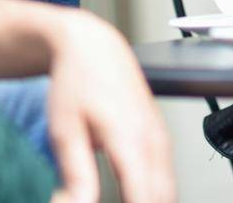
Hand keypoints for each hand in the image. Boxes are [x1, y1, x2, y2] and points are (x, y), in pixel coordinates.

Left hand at [0, 0, 173, 202]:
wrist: (92, 45)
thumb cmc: (77, 81)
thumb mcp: (64, 131)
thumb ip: (77, 174)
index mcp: (131, 140)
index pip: (144, 199)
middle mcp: (153, 139)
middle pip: (162, 198)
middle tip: (115, 202)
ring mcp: (160, 136)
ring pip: (168, 189)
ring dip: (150, 201)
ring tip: (122, 197)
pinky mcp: (160, 135)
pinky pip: (166, 175)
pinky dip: (154, 193)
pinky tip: (131, 196)